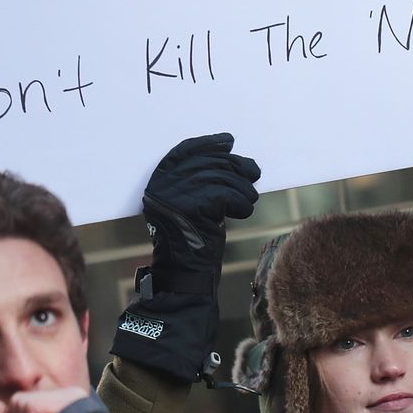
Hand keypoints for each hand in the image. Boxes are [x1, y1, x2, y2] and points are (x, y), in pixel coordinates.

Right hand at [143, 133, 261, 287]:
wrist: (186, 270)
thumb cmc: (195, 235)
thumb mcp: (194, 201)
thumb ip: (203, 178)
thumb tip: (233, 154)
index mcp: (159, 181)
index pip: (184, 151)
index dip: (208, 144)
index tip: (228, 141)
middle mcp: (162, 186)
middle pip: (207, 164)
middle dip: (235, 166)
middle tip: (254, 173)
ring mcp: (174, 197)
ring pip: (220, 179)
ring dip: (242, 188)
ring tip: (249, 199)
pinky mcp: (191, 208)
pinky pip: (225, 196)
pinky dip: (240, 203)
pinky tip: (244, 210)